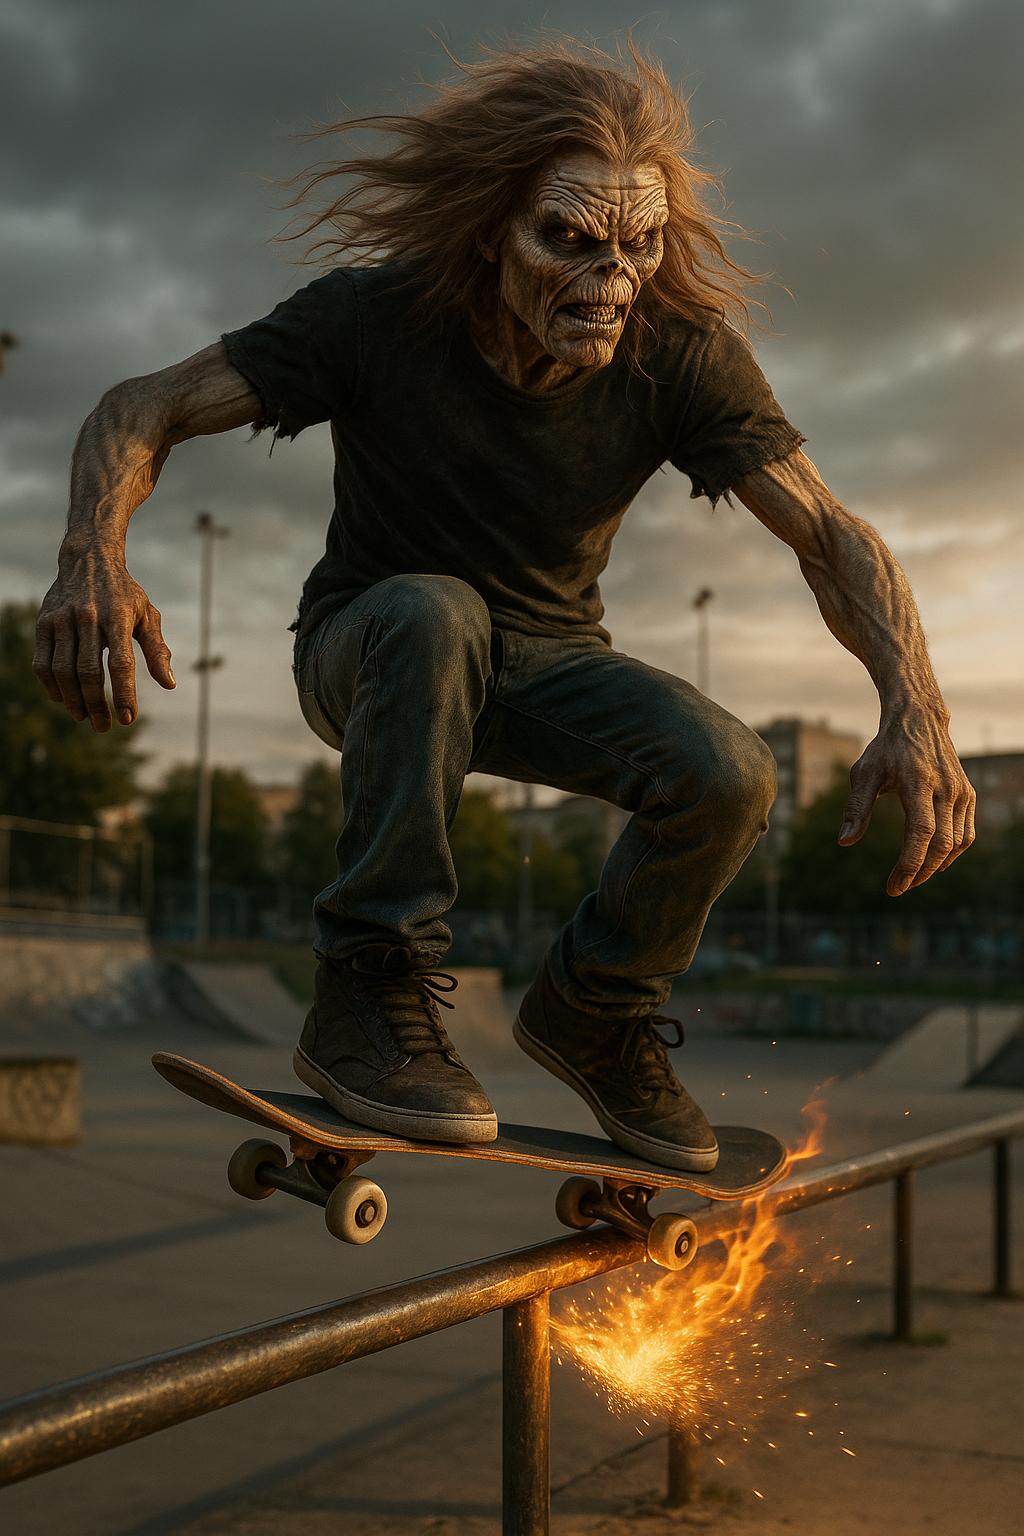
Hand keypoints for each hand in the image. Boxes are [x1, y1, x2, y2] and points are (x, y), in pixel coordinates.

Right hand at [33, 547, 174, 730]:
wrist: (88, 559)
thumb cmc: (124, 594)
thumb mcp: (147, 615)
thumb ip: (157, 650)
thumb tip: (170, 684)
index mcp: (117, 616)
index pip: (121, 664)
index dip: (124, 694)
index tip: (128, 719)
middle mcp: (87, 617)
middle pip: (88, 672)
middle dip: (97, 705)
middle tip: (104, 727)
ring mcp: (62, 620)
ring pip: (62, 671)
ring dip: (73, 700)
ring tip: (84, 717)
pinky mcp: (44, 623)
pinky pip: (43, 663)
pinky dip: (52, 686)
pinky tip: (64, 699)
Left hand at [838, 708, 975, 894]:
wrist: (919, 719)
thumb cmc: (886, 749)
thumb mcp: (864, 773)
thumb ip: (856, 808)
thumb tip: (844, 842)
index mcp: (918, 782)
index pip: (921, 832)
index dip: (910, 864)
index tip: (894, 886)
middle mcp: (946, 788)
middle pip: (941, 844)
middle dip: (921, 872)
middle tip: (899, 887)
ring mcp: (961, 791)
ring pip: (956, 842)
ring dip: (935, 866)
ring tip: (912, 878)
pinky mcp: (968, 794)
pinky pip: (966, 834)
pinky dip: (952, 853)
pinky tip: (934, 862)